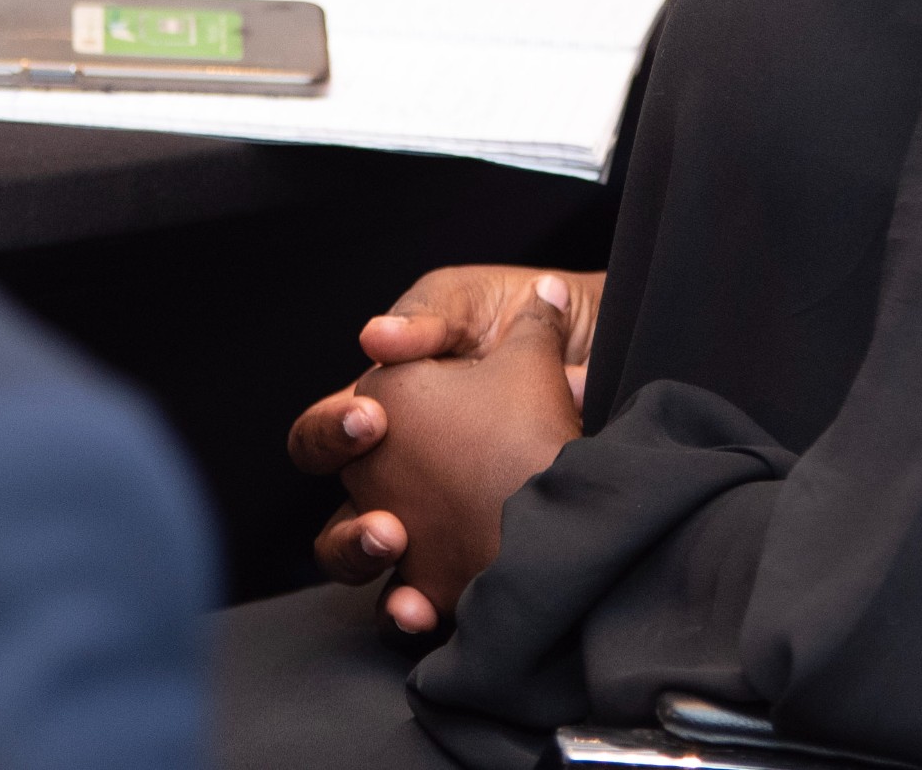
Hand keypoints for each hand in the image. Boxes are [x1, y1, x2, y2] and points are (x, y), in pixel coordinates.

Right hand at [290, 267, 602, 632]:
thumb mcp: (474, 305)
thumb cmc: (522, 321)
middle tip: (388, 520)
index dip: (333, 433)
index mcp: (384, 419)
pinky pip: (426, 607)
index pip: (324, 438)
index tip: (372, 420)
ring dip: (374, 571)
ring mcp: (430, 536)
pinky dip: (415, 616)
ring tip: (401, 553)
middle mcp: (396, 486)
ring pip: (371, 577)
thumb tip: (376, 337)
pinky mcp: (468, 569)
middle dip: (349, 531)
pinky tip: (424, 612)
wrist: (597, 354)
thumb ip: (428, 317)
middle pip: (334, 529)